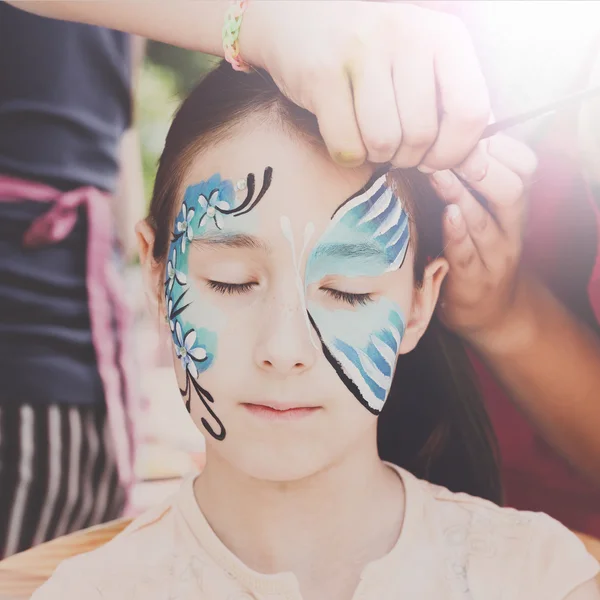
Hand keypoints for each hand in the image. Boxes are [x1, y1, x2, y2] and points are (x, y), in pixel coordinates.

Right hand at [242, 1, 488, 169]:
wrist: (303, 19)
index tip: (434, 158)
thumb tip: (479, 169)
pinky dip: (347, 155)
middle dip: (406, 157)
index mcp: (444, 36)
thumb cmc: (373, 54)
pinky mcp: (322, 74)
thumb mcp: (423, 72)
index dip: (453, 152)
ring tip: (370, 140)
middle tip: (394, 147)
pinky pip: (346, 144)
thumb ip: (454, 117)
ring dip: (376, 156)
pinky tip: (346, 137)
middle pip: (421, 135)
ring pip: (383, 142)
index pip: (470, 112)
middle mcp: (407, 36)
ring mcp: (362, 52)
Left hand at [430, 135, 537, 346]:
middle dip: (482, 165)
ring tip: (438, 172)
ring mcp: (493, 257)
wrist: (492, 311)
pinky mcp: (472, 281)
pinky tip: (447, 215)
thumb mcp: (489, 214)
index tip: (469, 130)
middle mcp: (511, 229)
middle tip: (451, 148)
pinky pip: (466, 254)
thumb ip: (475, 182)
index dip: (501, 145)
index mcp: (515, 206)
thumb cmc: (481, 252)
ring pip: (485, 220)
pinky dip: (457, 234)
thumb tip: (447, 137)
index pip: (525, 167)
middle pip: (511, 189)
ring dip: (460, 193)